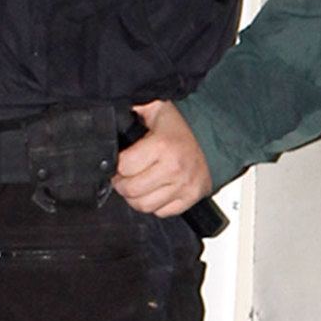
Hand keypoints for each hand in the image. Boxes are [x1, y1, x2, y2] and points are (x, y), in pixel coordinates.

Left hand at [113, 100, 213, 216]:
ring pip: (144, 205)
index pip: (124, 167)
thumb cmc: (177, 128)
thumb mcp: (154, 110)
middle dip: (122, 184)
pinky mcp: (191, 198)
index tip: (119, 163)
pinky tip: (155, 189)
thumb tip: (111, 112)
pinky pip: (161, 212)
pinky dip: (154, 204)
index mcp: (163, 146)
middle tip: (124, 176)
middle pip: (131, 190)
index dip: (116, 166)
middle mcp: (175, 168)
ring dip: (135, 197)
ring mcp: (184, 186)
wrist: (210, 139)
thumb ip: (132, 109)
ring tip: (138, 184)